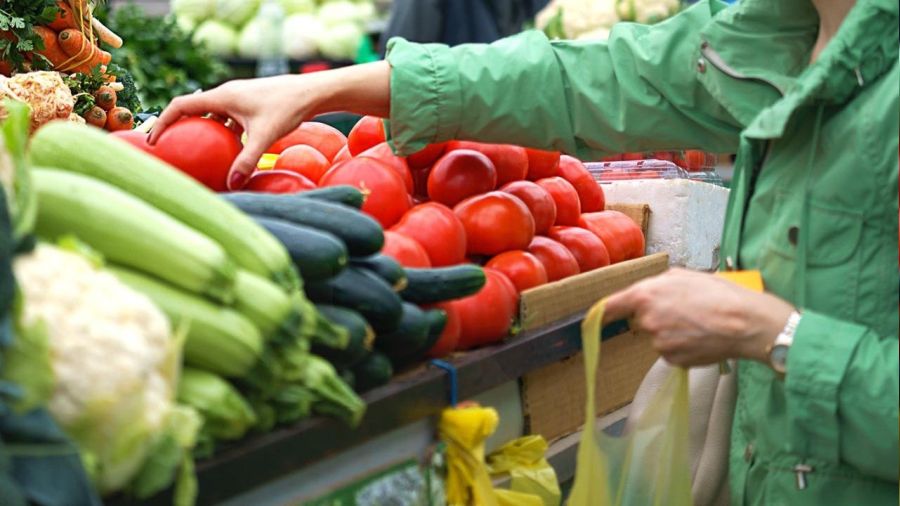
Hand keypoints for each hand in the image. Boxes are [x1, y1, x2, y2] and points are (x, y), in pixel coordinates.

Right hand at [149, 62, 391, 189]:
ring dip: (201, 131)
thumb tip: (231, 184)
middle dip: (178, 128)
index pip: (181, 106)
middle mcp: (226, 94)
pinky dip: (221, 133)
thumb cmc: (288, 109)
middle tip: (168, 149)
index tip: (154, 141)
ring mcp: (238, 98)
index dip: (163, 122)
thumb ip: (247, 160)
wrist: (312, 92)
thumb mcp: (265, 136)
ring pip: (211, 115)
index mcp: (222, 96)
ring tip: (193, 153)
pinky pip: (227, 119)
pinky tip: (227, 153)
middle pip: (192, 110)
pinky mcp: (250, 105)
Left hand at [603, 268, 794, 366]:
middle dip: (659, 316)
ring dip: (673, 332)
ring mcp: (659, 343)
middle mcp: (647, 321)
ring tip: (699, 323)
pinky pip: (671, 352)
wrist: (744, 323)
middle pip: (642, 321)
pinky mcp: (673, 360)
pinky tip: (701, 338)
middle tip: (686, 310)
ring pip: (659, 337)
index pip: (612, 306)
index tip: (593, 317)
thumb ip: (658, 283)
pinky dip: (683, 346)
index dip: (602, 312)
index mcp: (645, 295)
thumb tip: (650, 290)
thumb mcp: (684, 275)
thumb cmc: (718, 294)